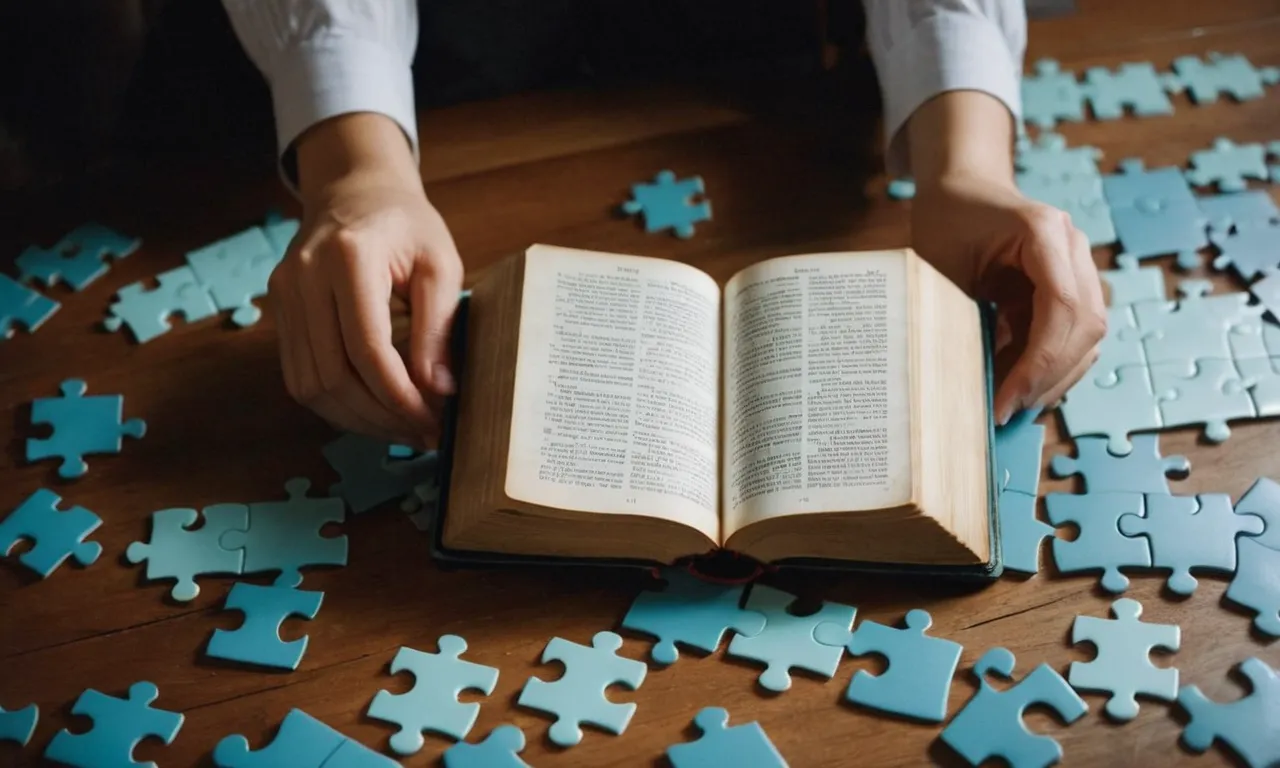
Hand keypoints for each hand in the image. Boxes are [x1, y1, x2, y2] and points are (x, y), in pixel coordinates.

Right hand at [269, 113, 462, 446]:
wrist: (354, 191)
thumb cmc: (405, 225)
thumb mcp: (440, 264)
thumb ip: (438, 326)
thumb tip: (439, 390)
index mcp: (348, 257)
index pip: (367, 349)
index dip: (399, 396)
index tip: (433, 421)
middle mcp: (303, 277)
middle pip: (333, 375)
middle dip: (381, 416)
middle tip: (424, 433)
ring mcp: (283, 296)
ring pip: (310, 386)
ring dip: (357, 419)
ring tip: (402, 428)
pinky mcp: (278, 312)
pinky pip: (299, 376)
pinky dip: (335, 405)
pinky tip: (372, 411)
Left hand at [911, 174, 1105, 423]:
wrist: (962, 187)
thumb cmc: (946, 221)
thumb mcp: (941, 265)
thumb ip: (960, 316)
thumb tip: (970, 387)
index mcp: (1044, 232)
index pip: (1063, 307)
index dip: (1040, 362)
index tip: (1007, 399)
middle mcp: (1073, 247)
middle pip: (1087, 326)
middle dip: (1049, 377)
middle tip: (1008, 412)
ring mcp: (1080, 266)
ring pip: (1089, 337)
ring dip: (1055, 378)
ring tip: (1012, 407)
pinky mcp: (1072, 286)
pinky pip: (1074, 335)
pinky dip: (1050, 366)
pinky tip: (1020, 388)